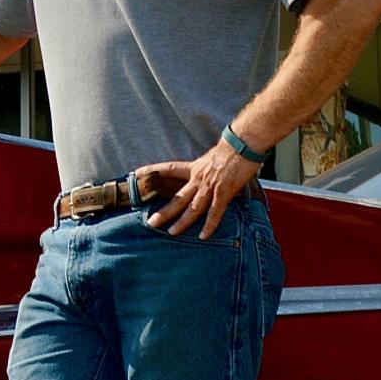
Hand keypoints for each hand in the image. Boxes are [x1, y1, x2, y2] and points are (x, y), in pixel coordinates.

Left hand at [141, 143, 261, 238]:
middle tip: (151, 222)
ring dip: (182, 222)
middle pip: (178, 198)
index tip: (137, 173)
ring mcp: (210, 187)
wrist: (243, 144)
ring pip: (193, 208)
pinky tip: (203, 236)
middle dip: (164, 211)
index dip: (153, 170)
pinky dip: (209, 225)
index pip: (169, 168)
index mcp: (195, 168)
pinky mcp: (224, 193)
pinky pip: (215, 212)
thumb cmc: (233, 148)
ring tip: (171, 232)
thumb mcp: (213, 156)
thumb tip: (209, 173)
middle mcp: (198, 179)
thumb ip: (208, 168)